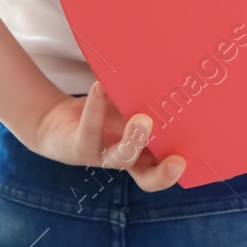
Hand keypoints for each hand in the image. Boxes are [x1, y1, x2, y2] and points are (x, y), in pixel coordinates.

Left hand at [29, 81, 184, 190]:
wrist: (61, 121)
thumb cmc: (108, 112)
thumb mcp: (132, 105)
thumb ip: (150, 97)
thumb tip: (174, 69)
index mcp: (146, 154)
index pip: (164, 171)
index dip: (174, 173)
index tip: (185, 162)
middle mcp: (127, 160)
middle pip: (147, 178)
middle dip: (162, 173)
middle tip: (177, 161)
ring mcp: (103, 157)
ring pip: (121, 158)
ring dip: (134, 140)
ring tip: (142, 119)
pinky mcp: (79, 148)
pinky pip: (90, 130)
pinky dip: (96, 107)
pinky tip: (101, 87)